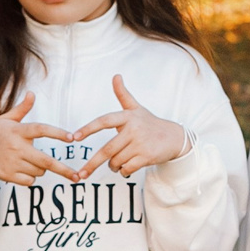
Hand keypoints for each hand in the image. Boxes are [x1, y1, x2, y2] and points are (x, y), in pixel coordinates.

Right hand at [0, 93, 78, 184]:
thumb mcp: (6, 119)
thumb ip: (22, 109)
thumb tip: (32, 93)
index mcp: (18, 131)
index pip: (41, 129)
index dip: (57, 133)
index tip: (72, 138)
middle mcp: (15, 147)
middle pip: (45, 161)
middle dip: (63, 170)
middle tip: (77, 177)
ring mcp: (11, 162)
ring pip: (39, 171)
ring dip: (41, 169)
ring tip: (28, 160)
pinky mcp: (7, 176)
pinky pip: (30, 181)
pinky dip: (31, 178)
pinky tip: (21, 170)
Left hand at [70, 75, 189, 176]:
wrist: (175, 137)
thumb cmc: (151, 123)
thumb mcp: (137, 108)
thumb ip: (123, 94)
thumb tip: (116, 75)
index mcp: (128, 117)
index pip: (104, 121)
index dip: (88, 128)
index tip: (74, 137)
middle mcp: (133, 129)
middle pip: (107, 150)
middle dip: (92, 164)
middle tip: (80, 174)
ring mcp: (141, 143)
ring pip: (116, 161)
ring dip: (113, 166)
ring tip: (116, 164)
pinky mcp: (147, 157)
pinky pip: (127, 168)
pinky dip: (123, 171)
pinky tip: (126, 169)